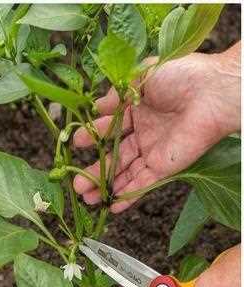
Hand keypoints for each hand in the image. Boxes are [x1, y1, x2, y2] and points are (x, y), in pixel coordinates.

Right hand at [73, 43, 240, 212]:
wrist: (214, 91)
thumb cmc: (182, 75)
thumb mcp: (140, 77)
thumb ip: (116, 95)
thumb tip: (96, 107)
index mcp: (138, 110)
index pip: (110, 128)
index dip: (93, 137)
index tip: (77, 144)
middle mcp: (145, 133)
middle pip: (115, 156)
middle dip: (95, 170)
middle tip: (76, 182)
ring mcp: (155, 151)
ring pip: (125, 173)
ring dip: (106, 186)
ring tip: (86, 197)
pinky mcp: (166, 167)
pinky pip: (143, 184)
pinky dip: (128, 196)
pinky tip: (111, 206)